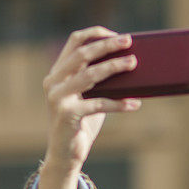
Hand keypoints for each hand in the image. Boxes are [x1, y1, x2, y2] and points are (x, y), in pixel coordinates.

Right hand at [38, 26, 140, 188]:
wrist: (66, 153)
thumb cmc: (83, 122)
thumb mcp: (92, 97)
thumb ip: (102, 81)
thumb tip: (132, 64)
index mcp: (58, 73)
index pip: (74, 42)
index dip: (96, 35)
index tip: (118, 35)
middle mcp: (54, 81)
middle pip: (82, 54)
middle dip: (107, 46)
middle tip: (129, 41)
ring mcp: (58, 97)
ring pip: (90, 75)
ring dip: (114, 67)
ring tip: (134, 63)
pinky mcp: (67, 114)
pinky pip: (98, 104)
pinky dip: (119, 104)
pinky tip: (135, 104)